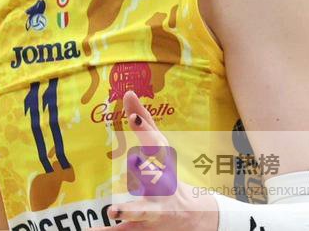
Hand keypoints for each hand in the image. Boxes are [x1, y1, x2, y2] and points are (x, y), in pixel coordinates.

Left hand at [95, 91, 219, 229]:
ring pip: (142, 212)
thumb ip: (143, 121)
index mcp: (165, 165)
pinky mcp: (143, 228)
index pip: (156, 144)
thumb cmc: (170, 175)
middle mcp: (162, 188)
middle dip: (147, 172)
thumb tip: (128, 92)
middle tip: (136, 162)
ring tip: (113, 210)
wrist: (194, 219)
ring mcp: (154, 210)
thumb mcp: (160, 148)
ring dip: (130, 211)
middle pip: (156, 179)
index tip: (132, 115)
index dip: (146, 130)